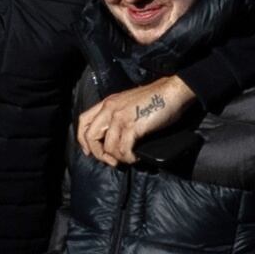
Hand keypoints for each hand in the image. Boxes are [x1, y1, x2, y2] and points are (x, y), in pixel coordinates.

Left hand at [75, 77, 193, 164]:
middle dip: (98, 154)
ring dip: (117, 158)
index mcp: (107, 102)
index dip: (83, 140)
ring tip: (128, 159)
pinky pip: (124, 149)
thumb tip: (114, 137)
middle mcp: (110, 109)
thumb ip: (117, 115)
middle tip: (111, 161)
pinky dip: (129, 158)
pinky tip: (136, 157)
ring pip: (108, 146)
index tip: (90, 152)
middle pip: (90, 136)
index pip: (84, 121)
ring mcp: (120, 117)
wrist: (172, 92)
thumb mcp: (128, 103)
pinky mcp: (133, 126)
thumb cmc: (155, 98)